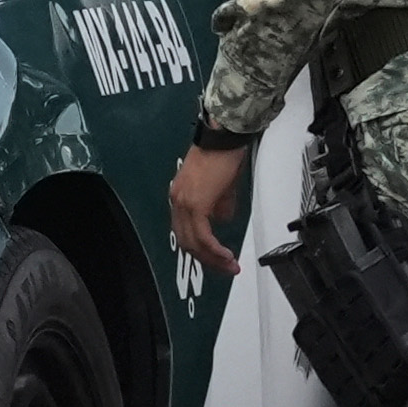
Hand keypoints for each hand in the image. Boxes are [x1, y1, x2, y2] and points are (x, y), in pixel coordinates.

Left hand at [169, 140, 248, 271]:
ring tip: (229, 265)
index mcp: (181, 196)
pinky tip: (225, 255)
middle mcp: (178, 201)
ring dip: (212, 258)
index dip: (201, 249)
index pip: (185, 231)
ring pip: (192, 243)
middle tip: (225, 268)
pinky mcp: (196, 204)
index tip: (217, 257)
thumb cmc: (223, 154)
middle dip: (207, 260)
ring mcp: (185, 203)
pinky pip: (202, 236)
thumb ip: (219, 205)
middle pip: (186, 242)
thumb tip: (222, 219)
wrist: (224, 138)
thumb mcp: (222, 186)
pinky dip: (214, 250)